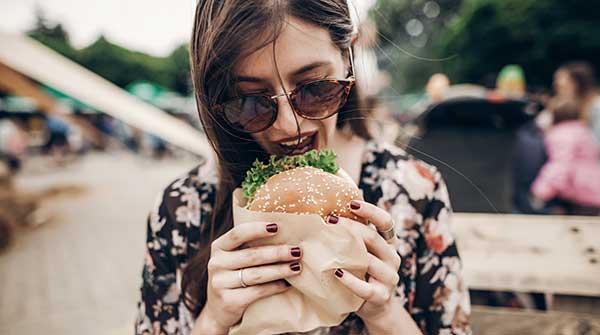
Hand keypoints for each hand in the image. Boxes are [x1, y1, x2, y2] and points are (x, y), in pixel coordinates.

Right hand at [193, 221, 302, 333]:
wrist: (218, 311)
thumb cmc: (234, 277)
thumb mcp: (234, 258)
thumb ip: (250, 246)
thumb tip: (284, 233)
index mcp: (218, 247)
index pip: (237, 234)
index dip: (257, 229)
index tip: (277, 226)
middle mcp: (216, 263)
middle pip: (251, 255)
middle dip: (277, 253)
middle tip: (297, 251)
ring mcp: (220, 283)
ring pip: (256, 274)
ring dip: (279, 270)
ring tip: (297, 267)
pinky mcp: (228, 301)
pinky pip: (256, 292)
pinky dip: (274, 287)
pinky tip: (287, 284)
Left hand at [327, 200, 404, 332]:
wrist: (375, 306)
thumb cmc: (362, 273)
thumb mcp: (362, 252)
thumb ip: (354, 237)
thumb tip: (328, 213)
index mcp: (389, 244)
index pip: (385, 222)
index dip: (371, 211)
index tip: (352, 203)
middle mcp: (393, 258)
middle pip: (373, 238)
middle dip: (350, 228)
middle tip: (329, 221)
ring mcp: (390, 278)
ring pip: (370, 261)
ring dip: (348, 253)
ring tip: (327, 246)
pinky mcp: (381, 296)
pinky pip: (365, 288)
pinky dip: (350, 280)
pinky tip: (336, 273)